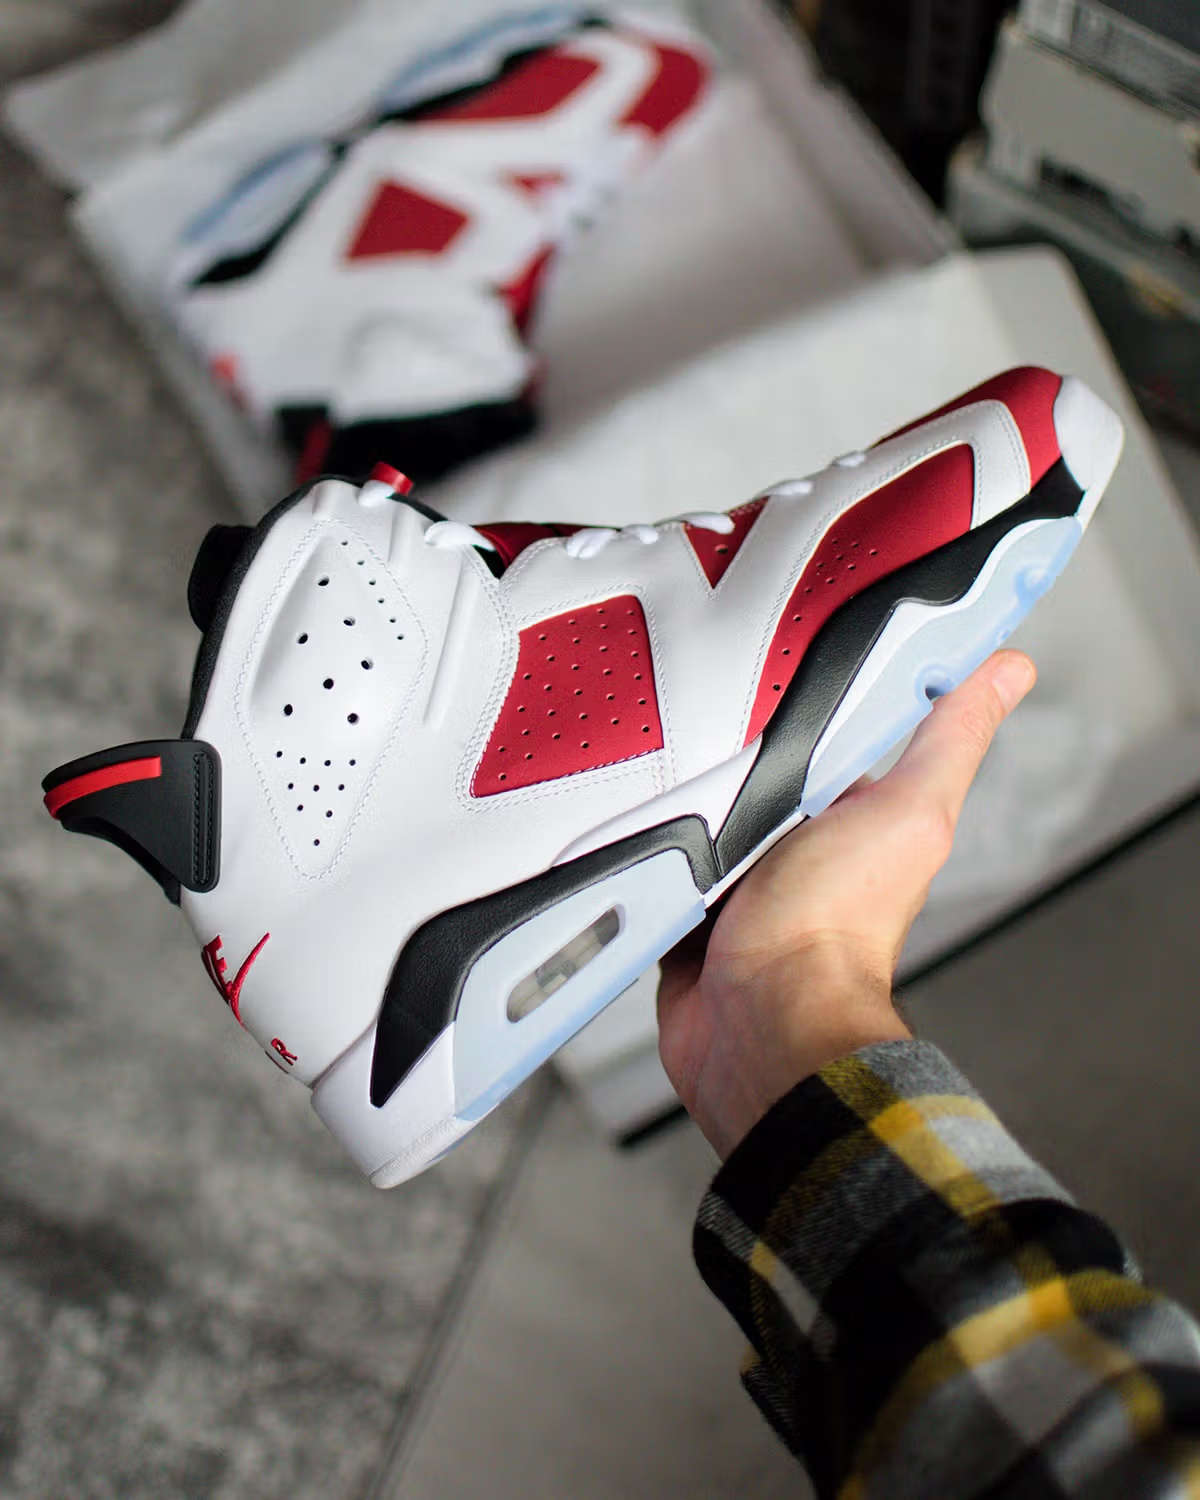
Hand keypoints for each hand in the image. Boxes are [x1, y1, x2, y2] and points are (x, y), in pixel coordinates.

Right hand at [657, 650, 1036, 1158]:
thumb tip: (1007, 672)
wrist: (756, 1018)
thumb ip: (948, 740)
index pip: (827, 729)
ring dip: (678, 798)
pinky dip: (644, 848)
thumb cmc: (834, 933)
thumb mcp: (906, 811)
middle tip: (713, 735)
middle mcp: (797, 845)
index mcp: (853, 812)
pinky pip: (652, 857)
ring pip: (693, 807)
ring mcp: (739, 879)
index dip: (805, 693)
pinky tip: (647, 834)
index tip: (784, 655)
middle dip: (722, 747)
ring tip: (679, 791)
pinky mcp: (689, 907)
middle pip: (747, 763)